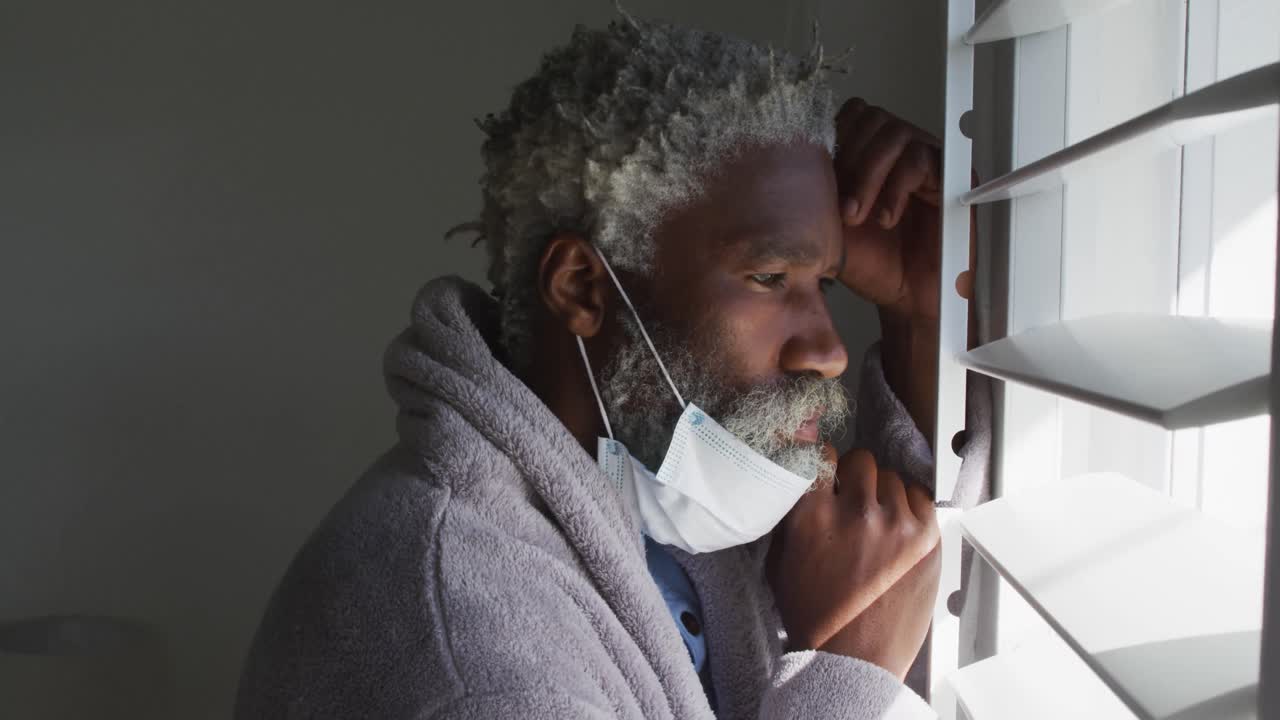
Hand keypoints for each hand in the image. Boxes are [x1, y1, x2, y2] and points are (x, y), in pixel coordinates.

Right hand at [766, 447, 940, 677]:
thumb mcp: (780, 564)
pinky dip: (910, 508)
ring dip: (883, 494)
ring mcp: (897, 523)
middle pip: (862, 460)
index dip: (824, 462)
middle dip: (856, 477)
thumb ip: (789, 519)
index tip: (828, 474)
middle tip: (854, 500)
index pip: (822, 454)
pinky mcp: (928, 538)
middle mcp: (857, 511)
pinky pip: (921, 498)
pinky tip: (899, 529)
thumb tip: (803, 485)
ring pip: (893, 478)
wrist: (853, 661)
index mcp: (813, 514)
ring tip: (878, 522)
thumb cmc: (813, 617)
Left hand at [833, 98, 957, 319]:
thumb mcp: (830, 225)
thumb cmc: (872, 262)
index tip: (823, 180)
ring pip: (895, 133)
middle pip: (872, 116)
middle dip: (850, 159)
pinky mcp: (952, 175)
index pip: (852, 114)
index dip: (835, 139)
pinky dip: (896, 188)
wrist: (906, 296)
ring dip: (869, 175)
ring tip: (859, 216)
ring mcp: (926, 159)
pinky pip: (920, 159)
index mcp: (868, 154)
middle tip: (843, 207)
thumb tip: (793, 161)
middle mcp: (898, 151)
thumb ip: (818, 190)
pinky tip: (887, 219)